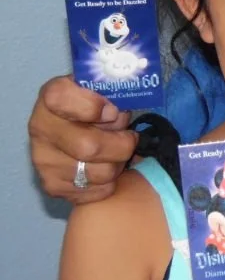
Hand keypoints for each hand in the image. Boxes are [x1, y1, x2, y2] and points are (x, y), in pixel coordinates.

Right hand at [29, 76, 137, 202]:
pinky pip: (98, 190)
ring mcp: (43, 159)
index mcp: (52, 96)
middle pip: (88, 147)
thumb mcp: (106, 88)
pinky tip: (106, 166)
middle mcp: (40, 128)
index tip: (113, 111)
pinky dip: (111, 182)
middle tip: (129, 137)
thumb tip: (122, 113)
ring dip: (119, 164)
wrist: (79, 127)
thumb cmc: (99, 104)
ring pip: (99, 173)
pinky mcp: (53, 185)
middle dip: (121, 144)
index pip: (62, 99)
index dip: (92, 106)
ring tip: (117, 152)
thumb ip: (114, 93)